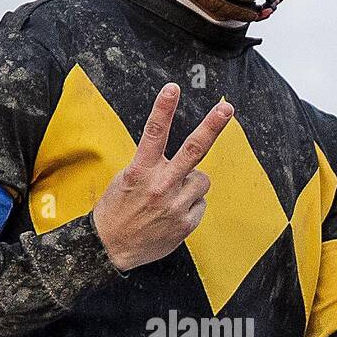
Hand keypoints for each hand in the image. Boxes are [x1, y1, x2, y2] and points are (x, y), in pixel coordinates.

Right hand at [91, 83, 232, 271]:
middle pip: (193, 150)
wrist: (109, 248)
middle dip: (211, 126)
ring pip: (202, 180)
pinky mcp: (186, 224)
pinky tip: (172, 213)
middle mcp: (161, 187)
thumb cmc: (116, 210)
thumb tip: (174, 158)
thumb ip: (150, 165)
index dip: (164, 108)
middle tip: (227, 109)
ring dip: (192, 182)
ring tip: (172, 194)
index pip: (154, 133)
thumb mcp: (125, 179)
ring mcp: (175, 206)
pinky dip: (190, 205)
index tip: (173, 88)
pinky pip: (200, 204)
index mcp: (141, 172)